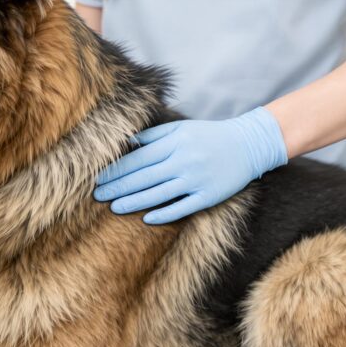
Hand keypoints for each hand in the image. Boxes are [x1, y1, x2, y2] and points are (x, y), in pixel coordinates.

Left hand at [93, 108, 286, 223]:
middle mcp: (183, 161)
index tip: (97, 178)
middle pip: (144, 177)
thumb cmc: (208, 135)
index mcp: (175, 142)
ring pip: (159, 194)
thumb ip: (154, 135)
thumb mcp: (181, 128)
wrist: (248, 144)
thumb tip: (127, 143)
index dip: (116, 170)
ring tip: (114, 207)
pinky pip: (183, 207)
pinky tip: (147, 218)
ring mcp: (196, 180)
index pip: (138, 159)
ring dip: (134, 202)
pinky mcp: (209, 196)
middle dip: (118, 187)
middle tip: (97, 196)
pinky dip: (164, 213)